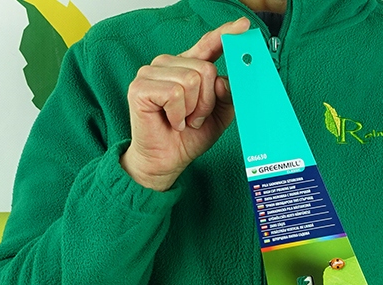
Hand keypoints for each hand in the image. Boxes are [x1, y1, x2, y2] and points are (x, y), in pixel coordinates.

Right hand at [120, 16, 250, 190]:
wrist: (166, 161)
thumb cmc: (187, 137)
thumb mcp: (218, 115)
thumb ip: (227, 95)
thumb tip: (226, 80)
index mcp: (187, 67)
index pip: (207, 44)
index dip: (225, 34)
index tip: (242, 26)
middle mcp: (168, 64)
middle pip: (205, 68)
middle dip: (207, 100)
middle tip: (195, 118)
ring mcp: (151, 73)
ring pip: (191, 80)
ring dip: (193, 109)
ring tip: (183, 120)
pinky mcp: (140, 87)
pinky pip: (175, 93)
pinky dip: (178, 114)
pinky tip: (171, 122)